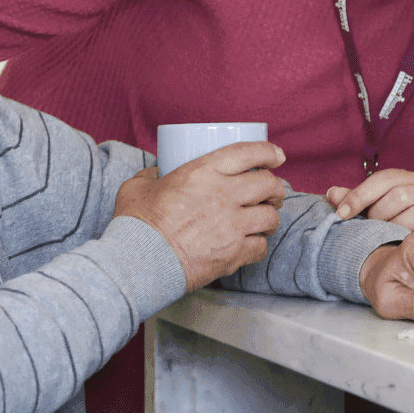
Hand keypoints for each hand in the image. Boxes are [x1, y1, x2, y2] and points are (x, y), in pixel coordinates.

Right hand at [113, 142, 287, 290]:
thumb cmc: (137, 223)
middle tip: (272, 191)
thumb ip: (152, 175)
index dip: (268, 152)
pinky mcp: (234, 253)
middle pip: (268, 184)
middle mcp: (223, 195)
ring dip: (270, 217)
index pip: (248, 153)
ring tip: (264, 219)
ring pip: (270, 217)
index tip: (276, 155)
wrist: (140, 260)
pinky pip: (261, 247)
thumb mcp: (138, 186)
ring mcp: (232, 225)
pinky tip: (252, 244)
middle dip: (275, 186)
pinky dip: (259, 244)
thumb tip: (158, 173)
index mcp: (202, 172)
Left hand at [326, 168, 413, 231]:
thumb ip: (353, 200)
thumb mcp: (370, 208)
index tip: (341, 213)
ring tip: (382, 234)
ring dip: (393, 226)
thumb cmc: (391, 222)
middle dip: (378, 214)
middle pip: (399, 194)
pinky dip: (407, 234)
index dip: (359, 195)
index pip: (382, 179)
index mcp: (404, 178)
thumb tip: (331, 193)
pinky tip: (395, 241)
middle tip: (368, 227)